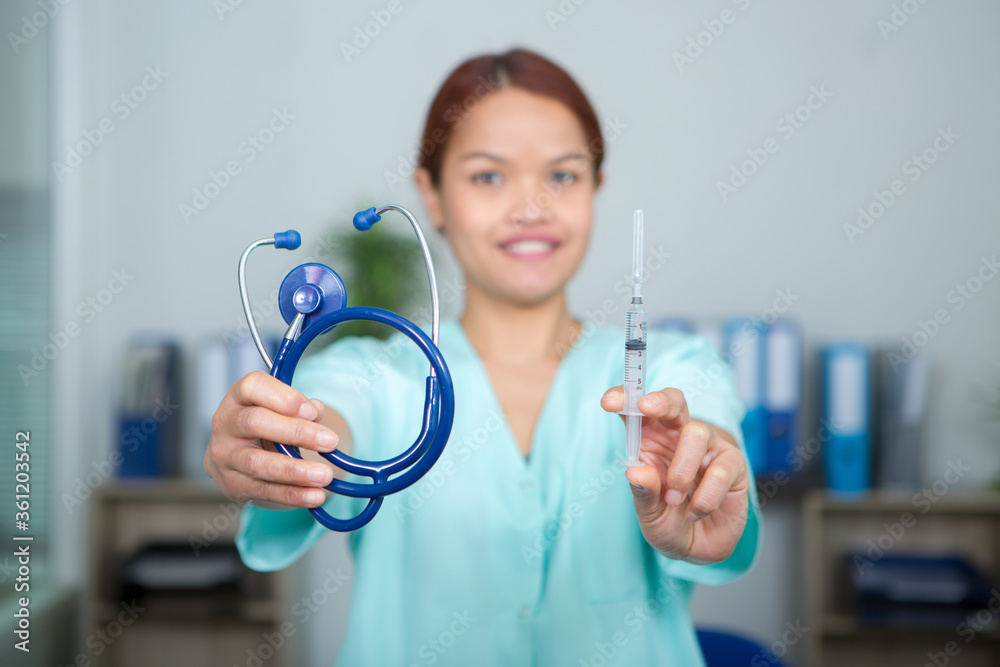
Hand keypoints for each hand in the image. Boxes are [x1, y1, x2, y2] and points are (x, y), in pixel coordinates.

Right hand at [204, 371, 337, 507]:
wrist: (237, 458)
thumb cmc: (265, 426)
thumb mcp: (281, 410)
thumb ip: (301, 408)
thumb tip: (315, 410)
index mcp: (238, 397)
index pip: (253, 386)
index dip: (284, 397)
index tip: (312, 411)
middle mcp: (226, 423)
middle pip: (255, 422)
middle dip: (296, 432)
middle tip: (329, 442)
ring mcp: (225, 455)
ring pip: (257, 463)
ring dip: (295, 470)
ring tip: (324, 475)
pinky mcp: (231, 484)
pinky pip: (263, 490)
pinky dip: (292, 494)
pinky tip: (314, 495)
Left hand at [600, 386, 748, 563]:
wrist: (699, 549)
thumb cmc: (669, 521)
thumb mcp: (649, 513)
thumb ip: (644, 492)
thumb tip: (636, 472)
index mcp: (651, 440)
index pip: (637, 411)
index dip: (625, 399)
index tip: (610, 402)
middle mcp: (679, 437)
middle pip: (674, 402)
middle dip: (661, 401)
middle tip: (646, 407)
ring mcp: (708, 448)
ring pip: (697, 433)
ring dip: (681, 469)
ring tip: (674, 499)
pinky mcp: (733, 465)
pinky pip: (721, 469)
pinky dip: (705, 496)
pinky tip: (695, 512)